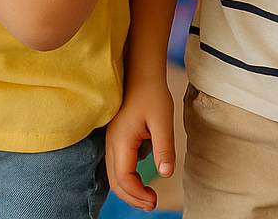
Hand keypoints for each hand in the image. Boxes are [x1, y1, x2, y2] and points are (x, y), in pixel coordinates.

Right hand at [106, 74, 176, 211]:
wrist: (141, 73)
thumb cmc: (153, 95)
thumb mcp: (163, 121)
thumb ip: (164, 148)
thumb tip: (166, 174)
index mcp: (121, 142)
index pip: (124, 178)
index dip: (138, 194)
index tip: (155, 201)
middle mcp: (111, 144)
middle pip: (115, 182)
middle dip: (132, 197)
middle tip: (152, 205)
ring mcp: (111, 142)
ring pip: (113, 175)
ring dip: (128, 190)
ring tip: (148, 198)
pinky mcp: (116, 138)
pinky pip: (115, 166)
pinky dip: (125, 178)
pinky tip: (140, 180)